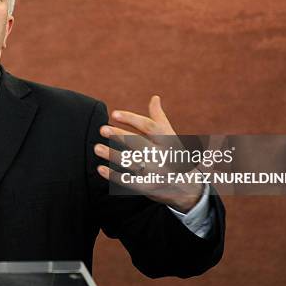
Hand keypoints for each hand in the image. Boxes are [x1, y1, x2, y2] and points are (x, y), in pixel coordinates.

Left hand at [94, 96, 202, 212]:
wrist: (188, 187)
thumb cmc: (174, 155)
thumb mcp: (171, 137)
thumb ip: (159, 118)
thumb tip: (154, 98)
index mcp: (168, 140)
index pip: (148, 126)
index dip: (131, 119)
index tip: (114, 114)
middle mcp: (162, 155)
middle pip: (138, 143)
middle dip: (119, 135)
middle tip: (102, 129)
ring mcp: (155, 172)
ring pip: (130, 162)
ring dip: (112, 155)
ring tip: (97, 148)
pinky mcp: (148, 187)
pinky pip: (128, 181)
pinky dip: (113, 176)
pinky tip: (101, 168)